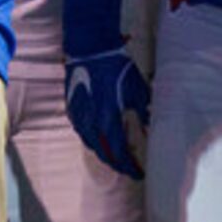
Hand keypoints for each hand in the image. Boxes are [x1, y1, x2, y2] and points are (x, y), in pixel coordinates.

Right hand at [63, 46, 150, 179]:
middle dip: (117, 164)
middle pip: (104, 153)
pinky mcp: (72, 108)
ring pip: (91, 144)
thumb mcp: (137, 89)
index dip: (129, 166)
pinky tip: (99, 138)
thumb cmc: (116, 67)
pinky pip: (82, 132)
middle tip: (128, 167)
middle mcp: (92, 123)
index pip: (119, 153)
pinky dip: (92, 140)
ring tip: (115, 155)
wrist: (90, 48)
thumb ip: (143, 111)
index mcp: (109, 120)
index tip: (138, 173)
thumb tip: (148, 124)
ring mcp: (79, 116)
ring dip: (104, 153)